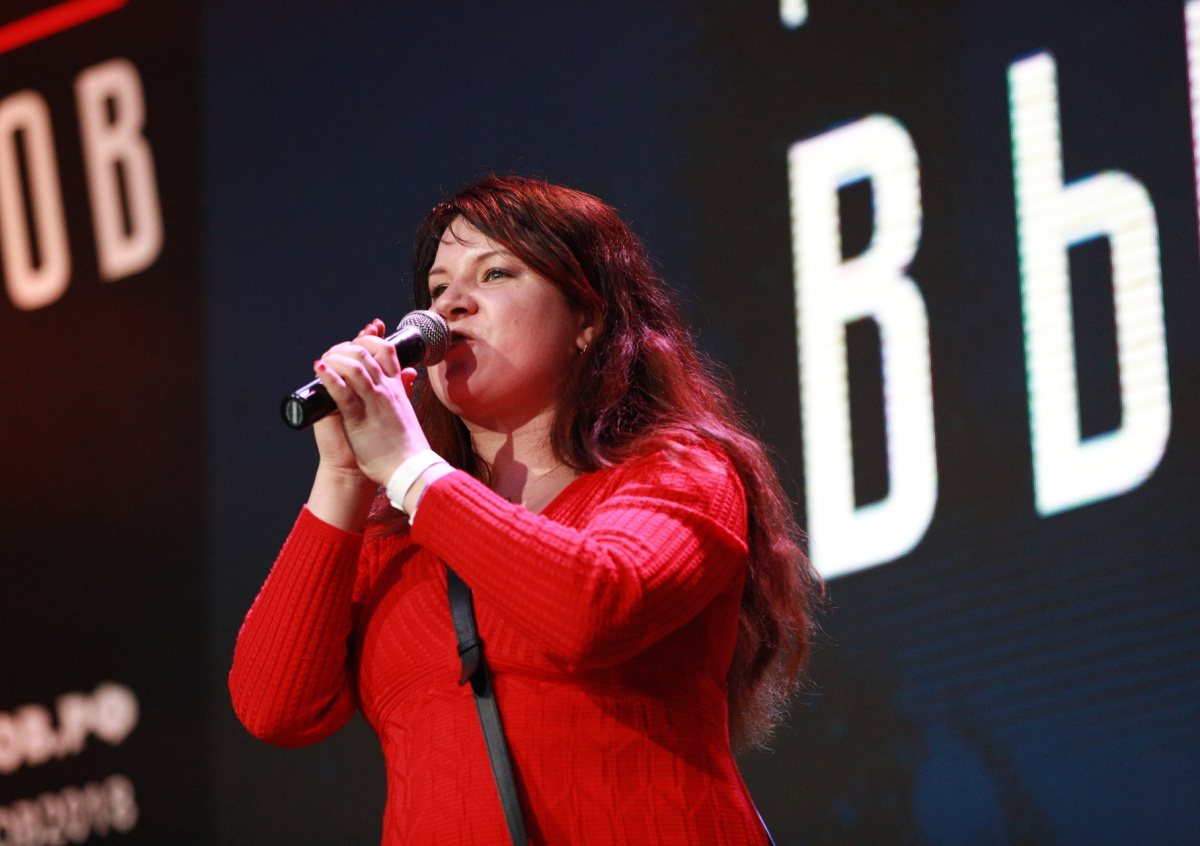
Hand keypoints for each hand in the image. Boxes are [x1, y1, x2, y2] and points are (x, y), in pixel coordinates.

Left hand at [314, 320, 430, 485]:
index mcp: (396, 388)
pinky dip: (329, 377)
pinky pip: (343, 392)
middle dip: (345, 348)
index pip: (385, 350)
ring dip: (335, 358)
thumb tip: (408, 374)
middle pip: (366, 354)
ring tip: (323, 361)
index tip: (356, 339)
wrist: (408, 470)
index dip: (368, 339)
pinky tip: (319, 369)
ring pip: (355, 368)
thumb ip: (405, 390)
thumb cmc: (405, 445)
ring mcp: (374, 403)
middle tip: (332, 355)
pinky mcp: (360, 419)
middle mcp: (386, 390)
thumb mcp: (406, 410)